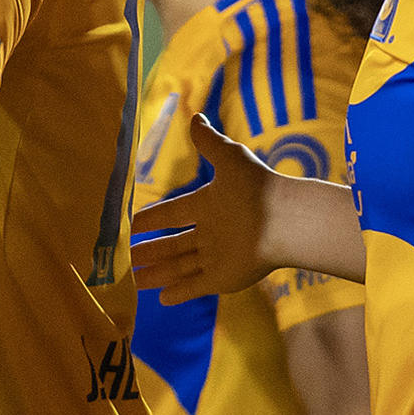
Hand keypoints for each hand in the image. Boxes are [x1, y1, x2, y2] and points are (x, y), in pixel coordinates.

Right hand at [130, 115, 275, 303]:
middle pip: (174, 244)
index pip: (173, 213)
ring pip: (180, 266)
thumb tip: (195, 116)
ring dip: (158, 273)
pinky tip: (162, 298)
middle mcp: (211, 232)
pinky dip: (179, 291)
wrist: (285, 220)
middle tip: (128, 259)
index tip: (132, 224)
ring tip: (136, 281)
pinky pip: (196, 285)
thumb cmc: (256, 187)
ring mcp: (217, 257)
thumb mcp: (229, 157)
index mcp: (208, 205)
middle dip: (151, 251)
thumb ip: (209, 142)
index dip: (152, 219)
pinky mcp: (224, 277)